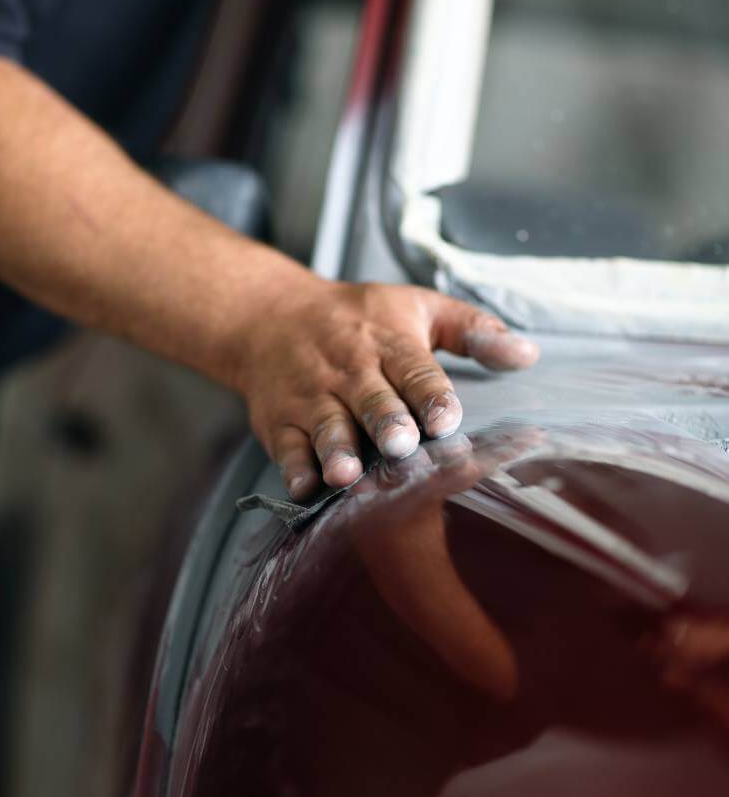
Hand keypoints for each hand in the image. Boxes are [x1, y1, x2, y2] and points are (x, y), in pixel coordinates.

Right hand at [234, 277, 538, 499]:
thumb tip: (528, 354)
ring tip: (348, 474)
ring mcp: (311, 397)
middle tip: (400, 445)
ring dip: (338, 450)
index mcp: (388, 343)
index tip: (447, 418)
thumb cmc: (357, 317)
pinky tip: (304, 488)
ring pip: (327, 426)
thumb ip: (473, 330)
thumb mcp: (418, 308)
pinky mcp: (279, 421)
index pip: (414, 369)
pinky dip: (294, 469)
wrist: (269, 316)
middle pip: (371, 400)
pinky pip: (286, 447)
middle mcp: (350, 370)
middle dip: (386, 423)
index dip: (431, 395)